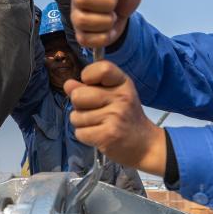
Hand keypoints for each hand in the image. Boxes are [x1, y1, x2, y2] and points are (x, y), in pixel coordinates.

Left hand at [64, 60, 165, 174]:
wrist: (144, 144)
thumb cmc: (126, 117)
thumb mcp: (114, 95)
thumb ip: (90, 87)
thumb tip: (68, 84)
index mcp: (122, 83)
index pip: (101, 68)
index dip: (87, 75)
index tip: (90, 85)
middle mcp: (121, 97)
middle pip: (78, 95)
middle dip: (79, 106)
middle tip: (95, 111)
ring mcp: (114, 117)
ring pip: (76, 117)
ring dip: (82, 123)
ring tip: (98, 125)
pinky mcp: (107, 136)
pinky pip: (79, 133)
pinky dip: (85, 136)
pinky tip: (98, 135)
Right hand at [69, 0, 141, 47]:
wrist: (124, 18)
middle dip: (106, 2)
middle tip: (114, 2)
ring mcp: (75, 15)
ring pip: (83, 20)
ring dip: (106, 20)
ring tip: (112, 16)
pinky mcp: (80, 35)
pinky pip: (87, 38)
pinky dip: (104, 36)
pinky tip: (108, 29)